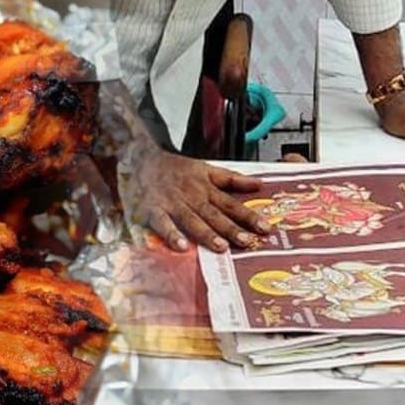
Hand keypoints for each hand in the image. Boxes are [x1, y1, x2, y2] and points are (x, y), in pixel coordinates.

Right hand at [131, 146, 268, 252]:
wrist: (140, 157)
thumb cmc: (175, 168)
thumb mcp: (206, 168)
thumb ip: (232, 179)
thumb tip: (259, 185)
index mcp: (206, 188)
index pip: (231, 204)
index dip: (249, 216)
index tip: (265, 228)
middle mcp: (192, 196)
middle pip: (214, 214)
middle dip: (231, 228)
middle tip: (247, 242)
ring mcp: (172, 203)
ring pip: (192, 220)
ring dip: (206, 234)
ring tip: (220, 247)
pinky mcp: (153, 210)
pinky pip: (163, 224)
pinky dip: (172, 235)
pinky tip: (181, 246)